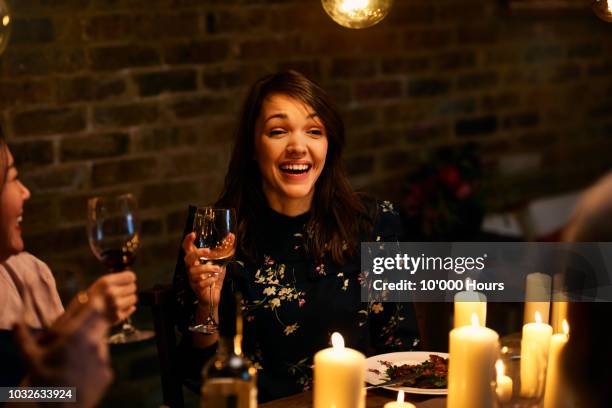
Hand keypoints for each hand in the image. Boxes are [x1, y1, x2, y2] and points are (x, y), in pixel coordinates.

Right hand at [13, 293, 112, 407]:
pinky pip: (101, 361)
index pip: (95, 309)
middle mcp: (95, 344)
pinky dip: (92, 362)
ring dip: (91, 344)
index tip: (92, 300)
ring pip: (101, 343)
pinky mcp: (107, 373)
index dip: (95, 303)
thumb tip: (15, 323)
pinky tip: (78, 371)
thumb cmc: (43, 382)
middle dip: (93, 323)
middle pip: (101, 323)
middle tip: (79, 329)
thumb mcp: (30, 359)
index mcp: (78, 336)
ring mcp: (104, 359)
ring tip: (73, 355)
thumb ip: (23, 338)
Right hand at [84, 271, 137, 324]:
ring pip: (133, 298)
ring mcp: (116, 305)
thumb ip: (110, 284)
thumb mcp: (95, 287)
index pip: (130, 276)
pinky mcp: (118, 316)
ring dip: (128, 299)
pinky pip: (130, 309)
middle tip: (121, 292)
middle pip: (133, 287)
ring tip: (119, 301)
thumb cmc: (84, 303)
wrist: (78, 322)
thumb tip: (126, 280)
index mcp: (105, 282)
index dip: (128, 279)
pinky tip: (119, 308)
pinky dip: (127, 308)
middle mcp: (112, 292)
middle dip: (128, 289)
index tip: (126, 281)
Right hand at [182, 232, 230, 307]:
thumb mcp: (221, 262)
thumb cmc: (214, 277)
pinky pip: (201, 283)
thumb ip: (225, 250)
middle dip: (197, 253)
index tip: (193, 233)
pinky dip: (210, 280)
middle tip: (208, 251)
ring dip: (207, 268)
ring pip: (194, 271)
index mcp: (195, 261)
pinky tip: (215, 279)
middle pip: (187, 259)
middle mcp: (191, 268)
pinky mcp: (197, 288)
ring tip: (217, 269)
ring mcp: (193, 279)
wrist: (213, 296)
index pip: (187, 249)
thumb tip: (232, 236)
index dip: (188, 241)